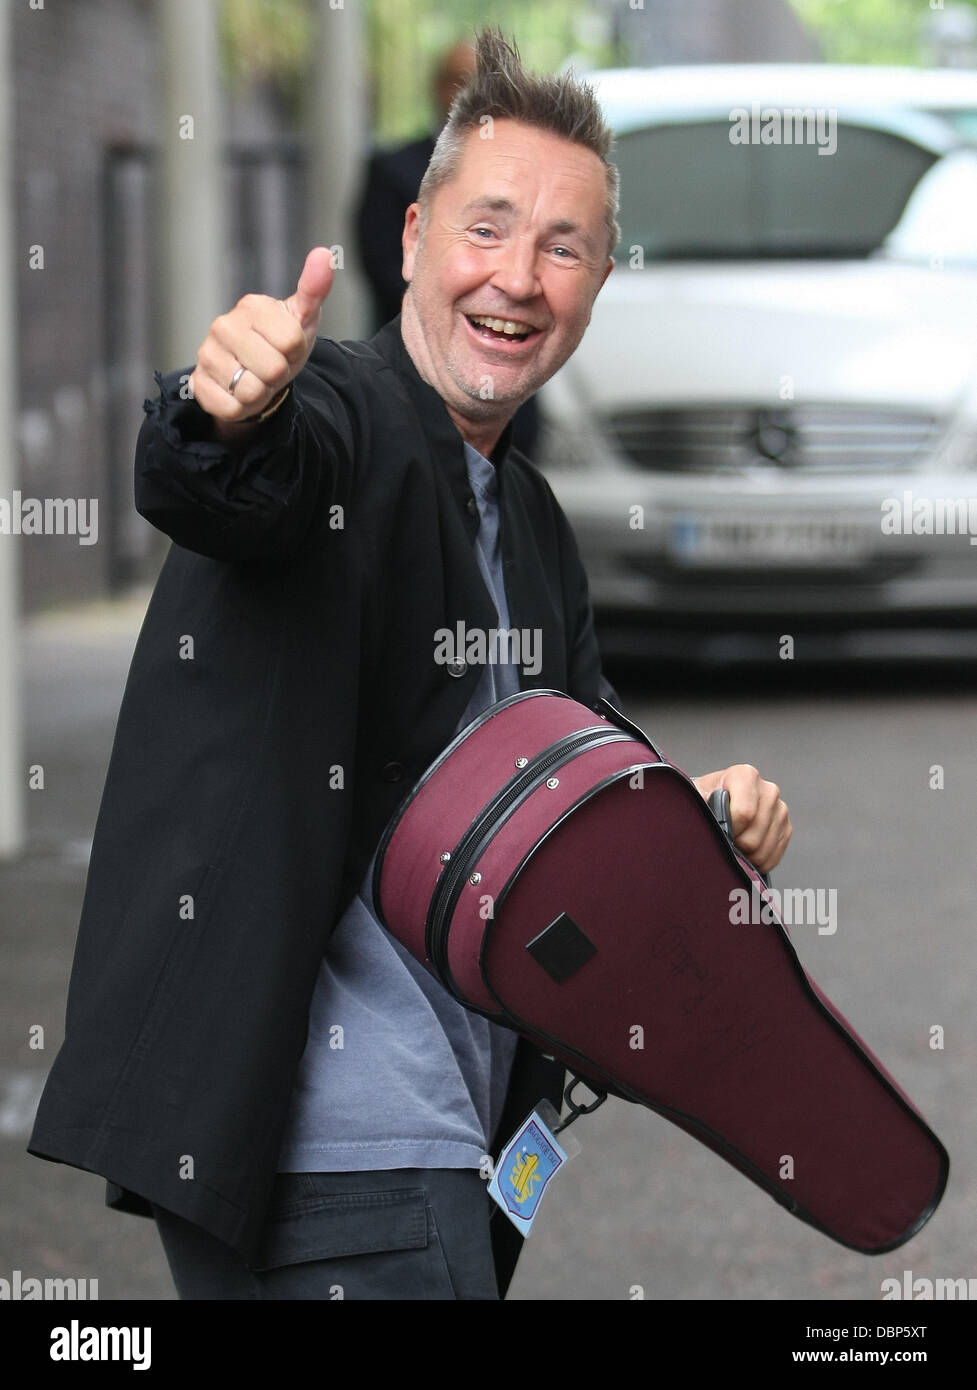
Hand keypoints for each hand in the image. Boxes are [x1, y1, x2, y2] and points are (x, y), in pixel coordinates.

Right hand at [189, 247, 334, 429]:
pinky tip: (236, 392)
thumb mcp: (302, 317)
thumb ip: (314, 289)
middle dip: (277, 375)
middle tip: (270, 366)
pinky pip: (231, 408)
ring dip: (260, 394)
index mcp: (252, 306)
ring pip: (251, 392)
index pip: (291, 341)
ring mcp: (206, 354)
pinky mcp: (197, 384)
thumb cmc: (280, 344)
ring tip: (254, 379)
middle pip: (273, 369)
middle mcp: (223, 326)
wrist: (252, 375)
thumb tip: (325, 254)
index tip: (286, 348)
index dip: (295, 352)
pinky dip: (240, 408)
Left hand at [693, 764, 790, 873]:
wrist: (716, 802)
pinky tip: (744, 854)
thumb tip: (703, 818)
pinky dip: (757, 862)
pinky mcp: (786, 827)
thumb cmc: (704, 799)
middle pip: (754, 837)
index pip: (745, 813)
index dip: (729, 830)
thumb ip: (697, 802)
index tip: (717, 832)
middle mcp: (768, 790)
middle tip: (723, 843)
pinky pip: (773, 857)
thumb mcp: (696, 796)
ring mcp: (780, 809)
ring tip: (732, 848)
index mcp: (746, 775)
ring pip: (763, 850)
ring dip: (745, 857)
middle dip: (736, 846)